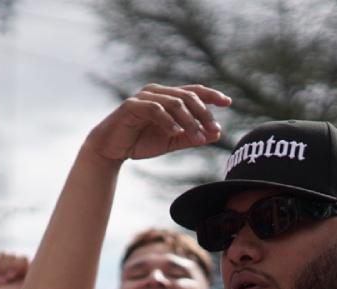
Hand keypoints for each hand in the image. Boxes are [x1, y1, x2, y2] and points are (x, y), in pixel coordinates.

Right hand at [85, 84, 230, 163]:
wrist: (110, 150)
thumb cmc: (138, 143)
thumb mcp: (170, 141)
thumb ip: (191, 137)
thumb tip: (217, 133)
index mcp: (167, 96)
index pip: (193, 91)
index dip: (211, 95)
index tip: (227, 103)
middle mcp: (157, 92)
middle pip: (187, 97)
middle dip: (202, 114)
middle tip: (212, 130)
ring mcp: (143, 97)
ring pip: (174, 103)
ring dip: (188, 121)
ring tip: (197, 138)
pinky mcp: (131, 106)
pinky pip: (155, 110)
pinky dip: (168, 122)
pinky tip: (176, 133)